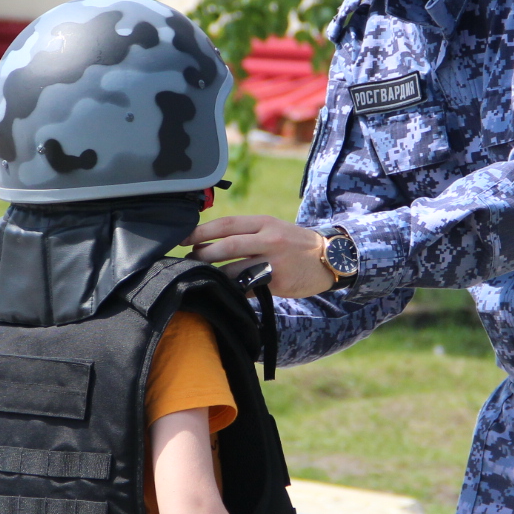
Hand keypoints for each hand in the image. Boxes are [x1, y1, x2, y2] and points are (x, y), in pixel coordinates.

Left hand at [187, 215, 333, 297]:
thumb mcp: (274, 228)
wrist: (330, 257)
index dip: (201, 232)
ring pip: (235, 270)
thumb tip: (209, 242)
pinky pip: (247, 288)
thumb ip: (246, 233)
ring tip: (203, 276)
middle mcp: (269, 239)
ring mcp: (274, 262)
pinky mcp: (278, 282)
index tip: (183, 239)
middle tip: (189, 261)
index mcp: (264, 222)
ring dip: (214, 275)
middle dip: (202, 255)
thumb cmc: (294, 243)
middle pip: (227, 246)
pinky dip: (233, 290)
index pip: (226, 225)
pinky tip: (225, 291)